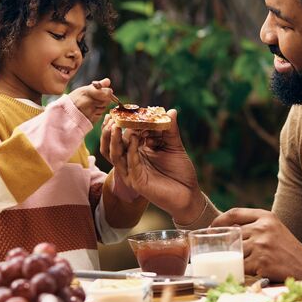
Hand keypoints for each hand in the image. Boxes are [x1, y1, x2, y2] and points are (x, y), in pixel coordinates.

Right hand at [69, 78, 113, 123]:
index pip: (107, 93)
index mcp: (87, 92)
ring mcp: (90, 112)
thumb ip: (98, 85)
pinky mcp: (91, 120)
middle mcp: (89, 102)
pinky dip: (97, 113)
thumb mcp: (83, 89)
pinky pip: (100, 115)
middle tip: (97, 99)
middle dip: (104, 100)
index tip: (106, 92)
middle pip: (106, 101)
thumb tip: (108, 81)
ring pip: (104, 109)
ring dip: (101, 107)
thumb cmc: (74, 99)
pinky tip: (90, 111)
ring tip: (91, 105)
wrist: (64, 113)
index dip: (108, 92)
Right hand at [101, 109, 204, 223]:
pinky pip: (130, 164)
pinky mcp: (137, 182)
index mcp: (138, 151)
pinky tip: (134, 138)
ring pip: (116, 155)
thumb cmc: (180, 170)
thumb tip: (171, 110)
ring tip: (116, 125)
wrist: (189, 193)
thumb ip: (170, 130)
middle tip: (112, 115)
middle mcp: (132, 161)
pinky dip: (131, 150)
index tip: (124, 109)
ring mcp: (132, 172)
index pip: (126, 135)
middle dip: (112, 129)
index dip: (125, 123)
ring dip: (115, 140)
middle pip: (115, 144)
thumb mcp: (174, 146)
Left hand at [211, 208, 301, 281]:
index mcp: (266, 216)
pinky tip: (243, 272)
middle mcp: (263, 228)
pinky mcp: (261, 262)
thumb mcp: (274, 228)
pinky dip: (240, 270)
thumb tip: (228, 229)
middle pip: (232, 234)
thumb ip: (255, 225)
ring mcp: (261, 245)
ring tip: (234, 263)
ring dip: (233, 259)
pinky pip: (241, 266)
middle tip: (218, 251)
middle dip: (224, 244)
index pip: (235, 213)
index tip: (212, 228)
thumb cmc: (288, 249)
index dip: (219, 220)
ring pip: (235, 251)